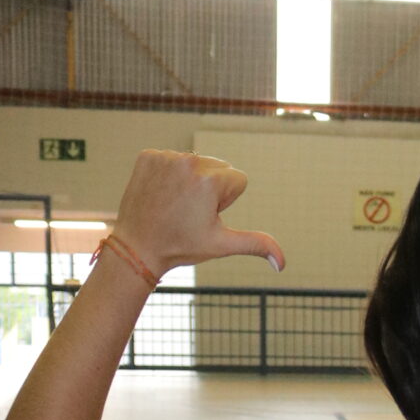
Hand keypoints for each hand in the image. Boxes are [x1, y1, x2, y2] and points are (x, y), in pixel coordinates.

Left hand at [111, 151, 284, 277]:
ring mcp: (166, 157)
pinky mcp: (148, 156)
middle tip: (189, 212)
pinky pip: (171, 160)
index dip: (225, 202)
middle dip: (210, 188)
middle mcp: (189, 161)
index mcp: (210, 180)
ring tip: (174, 204)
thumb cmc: (181, 247)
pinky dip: (168, 175)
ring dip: (189, 181)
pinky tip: (161, 194)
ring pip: (195, 163)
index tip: (204, 216)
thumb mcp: (222, 245)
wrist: (137, 247)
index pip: (238, 180)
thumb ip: (256, 244)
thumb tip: (282, 264)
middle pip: (218, 168)